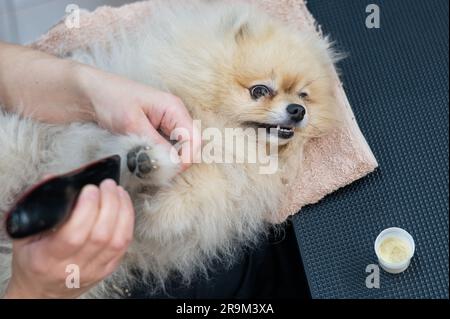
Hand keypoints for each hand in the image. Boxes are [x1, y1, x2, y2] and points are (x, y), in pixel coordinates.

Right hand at [4, 180, 133, 298]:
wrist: (42, 291)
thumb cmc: (34, 261)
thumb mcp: (24, 235)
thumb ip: (36, 208)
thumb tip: (52, 179)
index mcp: (48, 258)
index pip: (74, 235)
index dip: (86, 209)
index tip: (90, 189)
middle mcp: (73, 267)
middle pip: (101, 235)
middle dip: (109, 203)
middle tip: (107, 185)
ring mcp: (94, 269)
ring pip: (118, 239)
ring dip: (122, 210)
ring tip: (117, 191)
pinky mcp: (109, 268)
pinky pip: (125, 244)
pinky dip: (128, 221)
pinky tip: (124, 205)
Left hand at [77, 66, 200, 170]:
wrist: (90, 92)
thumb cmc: (111, 99)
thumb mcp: (132, 124)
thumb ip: (155, 145)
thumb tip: (172, 164)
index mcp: (174, 108)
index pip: (195, 139)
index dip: (186, 158)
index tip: (169, 170)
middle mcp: (176, 116)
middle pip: (190, 147)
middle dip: (177, 161)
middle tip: (156, 170)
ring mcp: (168, 124)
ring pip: (179, 150)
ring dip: (167, 160)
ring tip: (147, 164)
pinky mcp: (158, 131)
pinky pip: (167, 149)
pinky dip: (158, 157)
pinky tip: (145, 159)